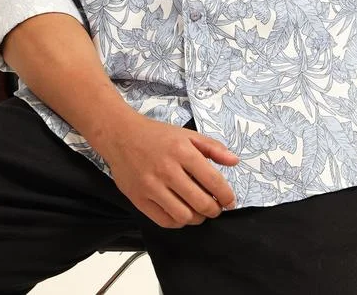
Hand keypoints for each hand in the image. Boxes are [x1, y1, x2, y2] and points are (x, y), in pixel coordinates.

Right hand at [99, 113, 239, 228]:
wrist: (121, 135)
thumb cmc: (156, 135)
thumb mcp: (187, 134)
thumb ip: (213, 147)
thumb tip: (235, 162)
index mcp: (182, 151)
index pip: (213, 181)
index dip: (226, 196)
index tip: (229, 201)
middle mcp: (167, 170)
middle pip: (201, 203)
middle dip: (214, 210)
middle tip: (215, 208)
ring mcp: (152, 186)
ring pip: (184, 217)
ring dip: (197, 218)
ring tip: (199, 211)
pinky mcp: (139, 199)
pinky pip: (165, 221)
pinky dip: (178, 222)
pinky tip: (181, 213)